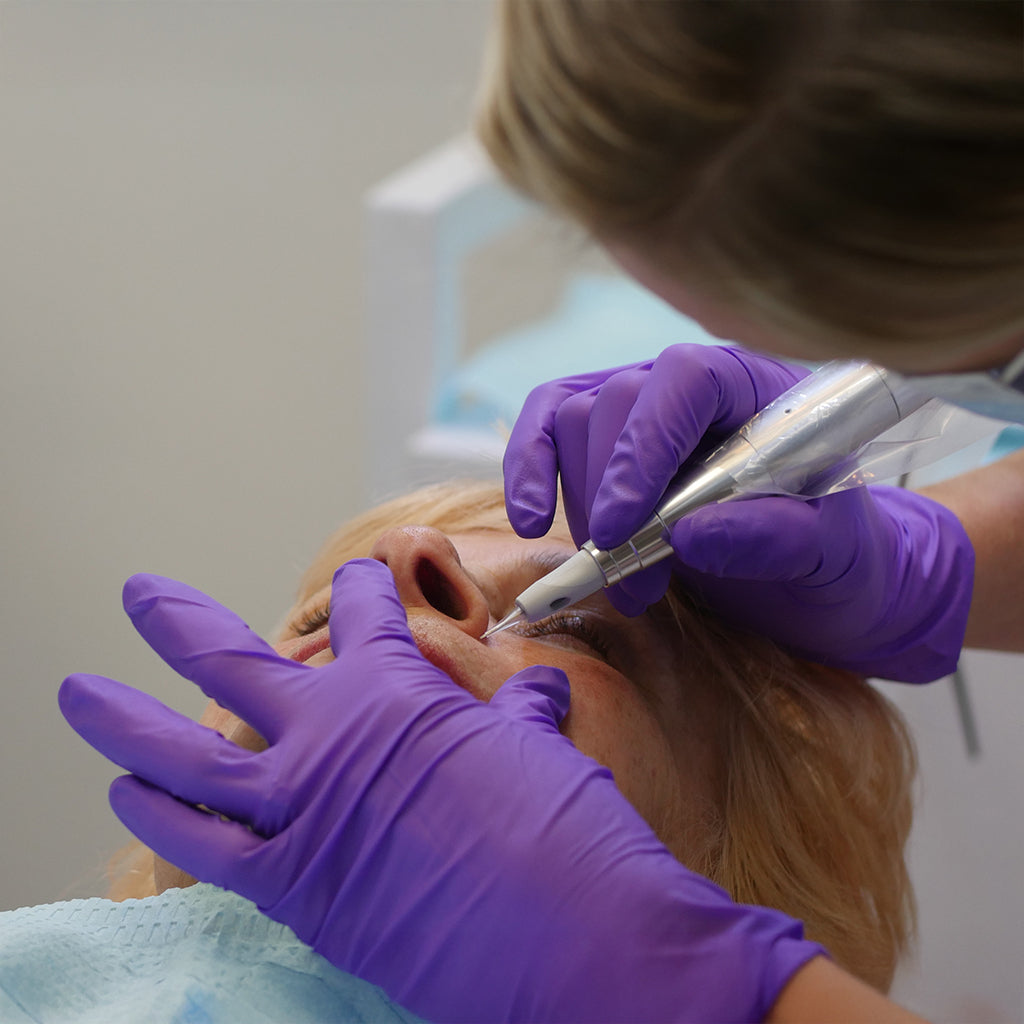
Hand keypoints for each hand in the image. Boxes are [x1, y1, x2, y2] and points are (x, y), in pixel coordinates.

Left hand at [59, 565, 819, 1022]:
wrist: (567, 929)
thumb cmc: (562, 826)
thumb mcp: (543, 753)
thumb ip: (524, 713)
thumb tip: (537, 686)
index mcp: (399, 689)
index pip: (368, 618)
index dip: (360, 592)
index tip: (352, 576)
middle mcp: (334, 733)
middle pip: (234, 663)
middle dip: (178, 622)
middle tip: (139, 596)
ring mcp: (302, 806)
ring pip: (186, 754)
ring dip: (125, 722)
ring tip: (80, 694)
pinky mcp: (292, 882)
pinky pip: (204, 843)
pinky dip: (160, 816)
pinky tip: (127, 794)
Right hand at [504, 344, 973, 681]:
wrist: (819, 577)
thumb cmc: (838, 557)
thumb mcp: (834, 555)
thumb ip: (779, 537)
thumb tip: (691, 534)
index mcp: (763, 388)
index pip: (686, 379)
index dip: (644, 448)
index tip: (623, 530)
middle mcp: (695, 384)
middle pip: (617, 404)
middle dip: (611, 500)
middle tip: (635, 583)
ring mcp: (644, 408)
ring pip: (572, 421)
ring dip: (580, 509)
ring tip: (622, 581)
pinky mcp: (606, 441)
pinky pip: (546, 429)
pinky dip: (527, 472)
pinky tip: (530, 521)